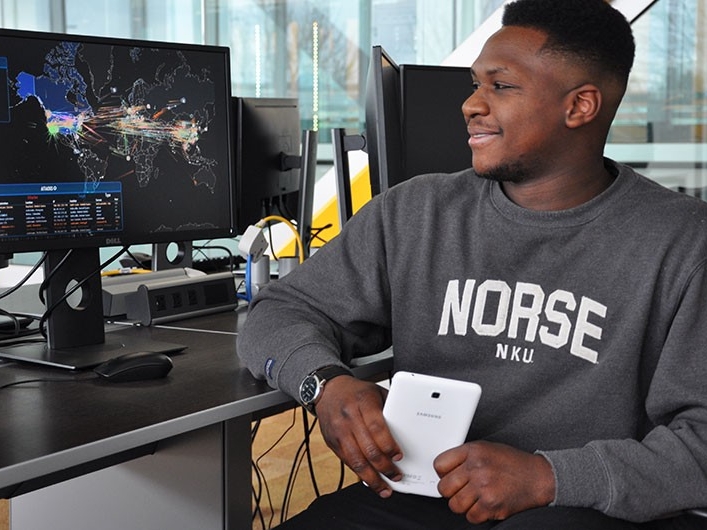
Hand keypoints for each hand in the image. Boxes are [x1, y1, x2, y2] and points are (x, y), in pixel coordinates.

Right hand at [314, 376, 402, 497]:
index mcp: (363, 402)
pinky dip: (359, 474)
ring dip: (372, 477)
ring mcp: (338, 431)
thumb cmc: (356, 392)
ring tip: (384, 488)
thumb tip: (408, 427)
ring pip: (356, 460)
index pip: (377, 428)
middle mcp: (349, 417)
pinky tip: (370, 480)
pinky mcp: (332, 442)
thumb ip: (390, 408)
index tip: (399, 457)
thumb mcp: (376, 392)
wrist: (328, 391)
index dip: (389, 445)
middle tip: (396, 475)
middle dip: (384, 467)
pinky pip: (347, 462)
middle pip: (368, 448)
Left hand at [434, 440, 555, 522]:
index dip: (442, 473)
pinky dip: (476, 514)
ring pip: (454, 504)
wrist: (539, 478)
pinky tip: (484, 505)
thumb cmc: (513, 463)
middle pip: (444, 487)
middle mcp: (477, 468)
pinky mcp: (491, 506)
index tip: (448, 476)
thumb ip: (465, 457)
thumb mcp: (487, 448)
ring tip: (473, 498)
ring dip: (462, 504)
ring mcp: (483, 488)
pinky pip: (470, 516)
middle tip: (461, 489)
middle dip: (450, 491)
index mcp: (473, 451)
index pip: (439, 464)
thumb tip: (446, 469)